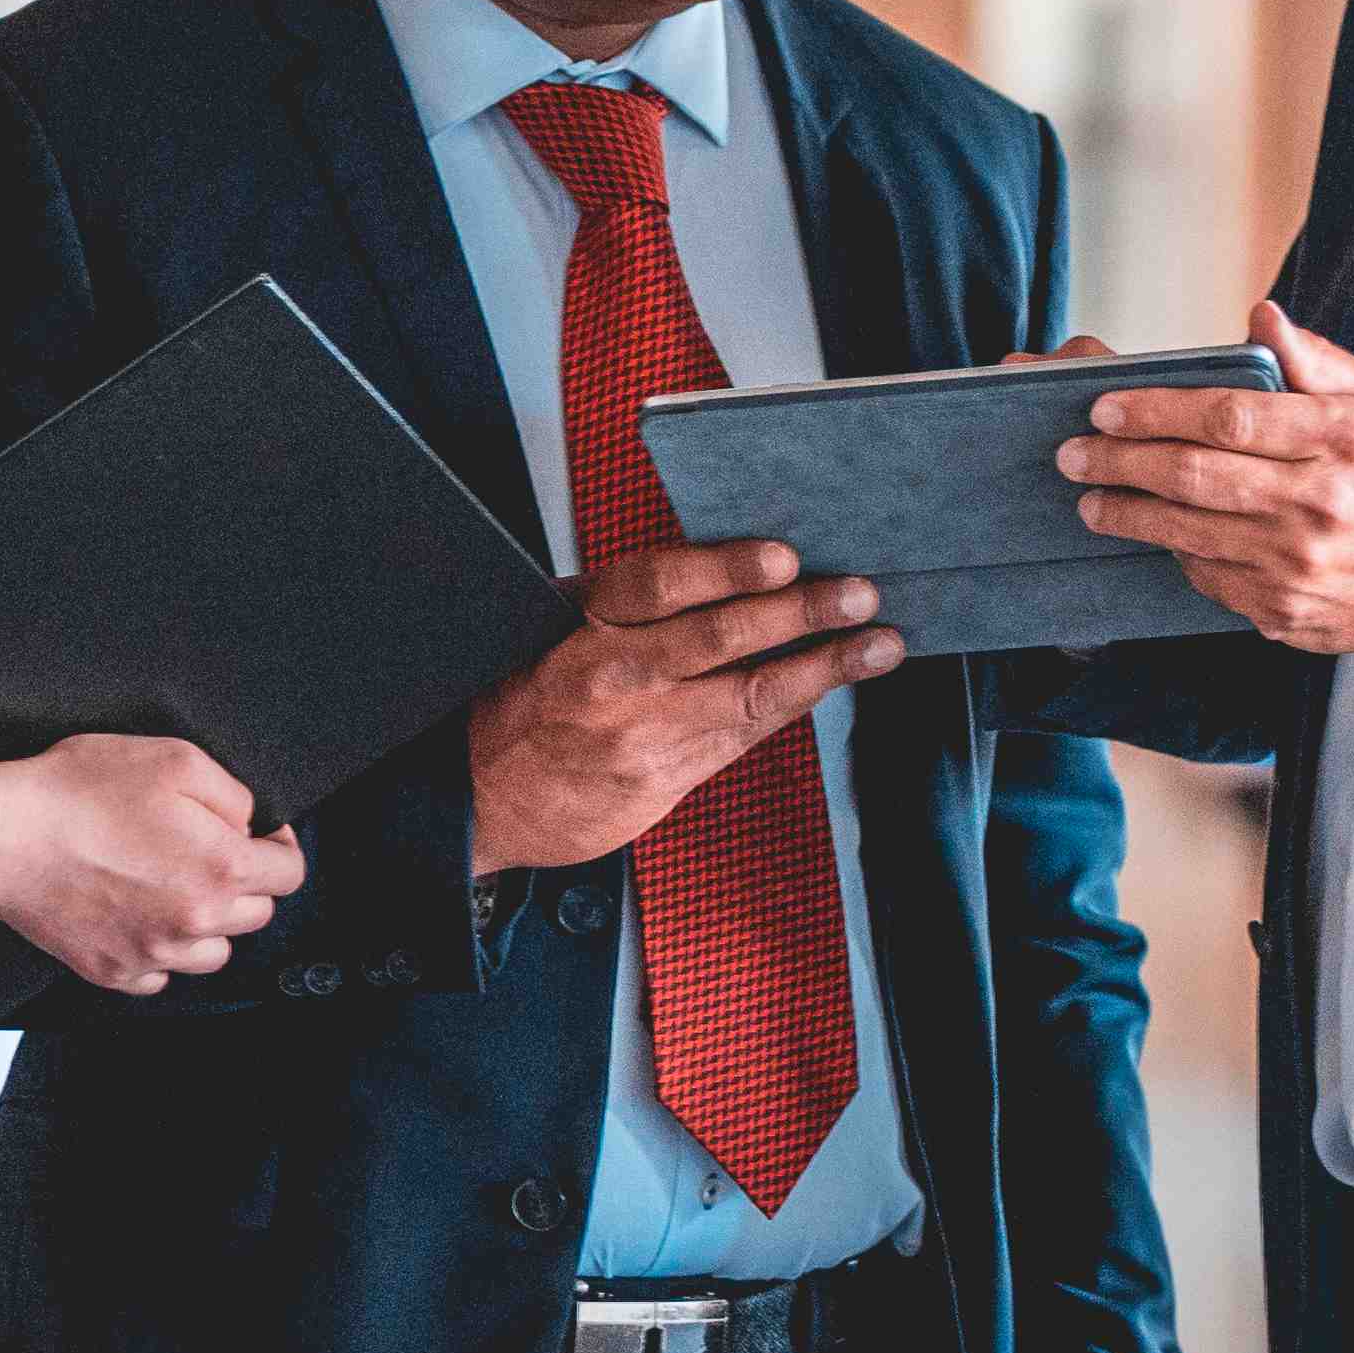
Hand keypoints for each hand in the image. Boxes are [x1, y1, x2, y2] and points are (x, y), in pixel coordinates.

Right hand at [0, 732, 302, 994]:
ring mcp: (152, 954)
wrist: (2, 835)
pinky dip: (157, 951)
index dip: (277, 847)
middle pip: (254, 915)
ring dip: (203, 923)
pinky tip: (134, 914)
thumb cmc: (78, 792)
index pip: (289, 874)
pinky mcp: (112, 970)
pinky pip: (158, 975)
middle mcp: (194, 923)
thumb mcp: (174, 759)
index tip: (256, 835)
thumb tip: (250, 823)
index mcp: (221, 870)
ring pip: (211, 953)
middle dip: (240, 883)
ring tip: (168, 887)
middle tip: (202, 851)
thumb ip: (233, 794)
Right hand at [464, 540, 898, 873]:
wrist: (476, 794)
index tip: (784, 558)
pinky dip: (791, 705)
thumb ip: (632, 603)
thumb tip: (733, 571)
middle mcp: (608, 676)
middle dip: (800, 612)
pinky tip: (829, 684)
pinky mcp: (658, 780)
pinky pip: (741, 736)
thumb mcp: (555, 626)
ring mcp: (637, 733)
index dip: (728, 568)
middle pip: (718, 635)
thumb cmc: (523, 698)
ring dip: (824, 666)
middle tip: (858, 594)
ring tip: (877, 645)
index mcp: (580, 622)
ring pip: (748, 692)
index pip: (660, 583)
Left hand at [1058, 299, 1353, 656]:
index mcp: (1341, 439)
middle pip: (1193, 475)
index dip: (1156, 410)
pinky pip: (1205, 574)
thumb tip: (1262, 318)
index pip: (1228, 417)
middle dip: (1119, 460)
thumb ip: (1314, 361)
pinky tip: (1153, 532)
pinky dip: (1172, 551)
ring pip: (1185, 531)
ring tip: (1091, 497)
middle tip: (1074, 453)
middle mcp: (1317, 502)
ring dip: (1125, 512)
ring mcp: (1296, 562)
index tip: (1106, 407)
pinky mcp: (1280, 607)